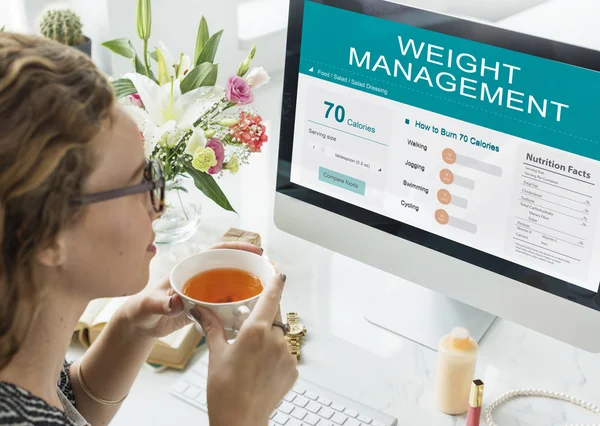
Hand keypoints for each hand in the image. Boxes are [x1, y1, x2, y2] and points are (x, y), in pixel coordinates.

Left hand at [119, 241, 263, 338]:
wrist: (140, 325)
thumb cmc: (142, 310)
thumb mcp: (150, 305)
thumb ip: (162, 303)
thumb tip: (176, 300)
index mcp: (189, 268)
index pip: (216, 252)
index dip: (237, 248)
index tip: (255, 250)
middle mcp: (200, 277)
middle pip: (229, 266)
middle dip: (249, 265)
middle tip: (269, 271)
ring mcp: (204, 292)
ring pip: (230, 284)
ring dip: (247, 286)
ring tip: (266, 290)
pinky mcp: (206, 307)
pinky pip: (227, 303)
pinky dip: (239, 305)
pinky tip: (250, 310)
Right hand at [191, 273, 297, 425]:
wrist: (240, 420)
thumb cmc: (225, 390)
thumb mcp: (216, 354)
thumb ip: (212, 327)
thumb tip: (201, 310)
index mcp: (256, 331)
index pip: (271, 297)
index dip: (276, 282)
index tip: (278, 272)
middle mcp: (275, 340)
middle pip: (275, 315)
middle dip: (265, 316)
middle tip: (250, 326)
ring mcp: (287, 356)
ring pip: (280, 336)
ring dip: (269, 339)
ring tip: (251, 356)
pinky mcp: (293, 370)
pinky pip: (285, 354)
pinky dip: (274, 356)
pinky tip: (259, 369)